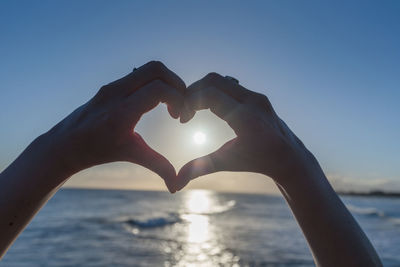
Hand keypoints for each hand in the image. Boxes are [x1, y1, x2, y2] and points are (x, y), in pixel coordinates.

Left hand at [45, 61, 184, 191]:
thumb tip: (177, 186)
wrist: (65, 144)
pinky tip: (157, 103)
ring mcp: (112, 86)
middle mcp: (116, 93)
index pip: (159, 89)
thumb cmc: (96, 151)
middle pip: (156, 69)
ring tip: (171, 105)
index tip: (180, 118)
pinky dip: (156, 82)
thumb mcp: (131, 155)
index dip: (178, 99)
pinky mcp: (112, 85)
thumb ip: (157, 166)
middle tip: (181, 104)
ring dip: (167, 82)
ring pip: (149, 68)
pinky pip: (140, 74)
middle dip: (177, 83)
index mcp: (122, 112)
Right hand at [177, 72, 314, 189]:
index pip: (210, 94)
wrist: (288, 157)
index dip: (189, 102)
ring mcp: (256, 96)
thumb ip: (200, 169)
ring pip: (220, 80)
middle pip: (213, 80)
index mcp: (246, 118)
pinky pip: (228, 85)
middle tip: (184, 112)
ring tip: (194, 111)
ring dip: (202, 91)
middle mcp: (253, 101)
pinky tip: (207, 108)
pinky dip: (213, 92)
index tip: (182, 120)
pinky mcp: (256, 95)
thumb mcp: (227, 163)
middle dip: (192, 92)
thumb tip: (174, 185)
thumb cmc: (257, 162)